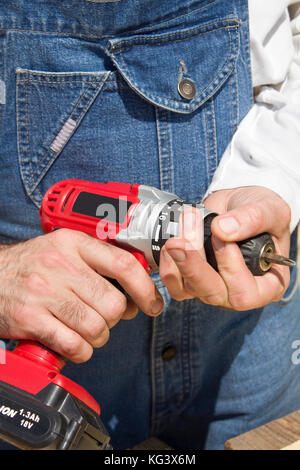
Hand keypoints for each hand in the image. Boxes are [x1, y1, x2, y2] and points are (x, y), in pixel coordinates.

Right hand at [0, 229, 163, 361]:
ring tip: (86, 332)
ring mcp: (44, 292)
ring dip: (97, 337)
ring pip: (96, 327)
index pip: (122, 264)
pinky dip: (81, 352)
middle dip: (114, 319)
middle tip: (104, 318)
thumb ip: (98, 265)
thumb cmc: (32, 266)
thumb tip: (134, 296)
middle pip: (112, 303)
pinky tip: (74, 345)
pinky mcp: (31, 318)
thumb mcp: (65, 250)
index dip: (145, 288)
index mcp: (74, 244)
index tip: (152, 303)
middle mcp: (60, 265)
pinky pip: (74, 344)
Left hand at [159, 186, 291, 309]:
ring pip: (190, 289)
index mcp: (267, 284)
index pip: (246, 294)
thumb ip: (252, 219)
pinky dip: (168, 264)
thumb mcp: (268, 210)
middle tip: (182, 241)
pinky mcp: (191, 280)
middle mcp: (237, 292)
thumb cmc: (260, 212)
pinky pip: (175, 284)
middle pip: (213, 294)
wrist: (236, 204)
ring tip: (178, 231)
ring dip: (180, 261)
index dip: (231, 269)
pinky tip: (168, 243)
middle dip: (195, 267)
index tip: (222, 238)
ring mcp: (212, 288)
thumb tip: (222, 230)